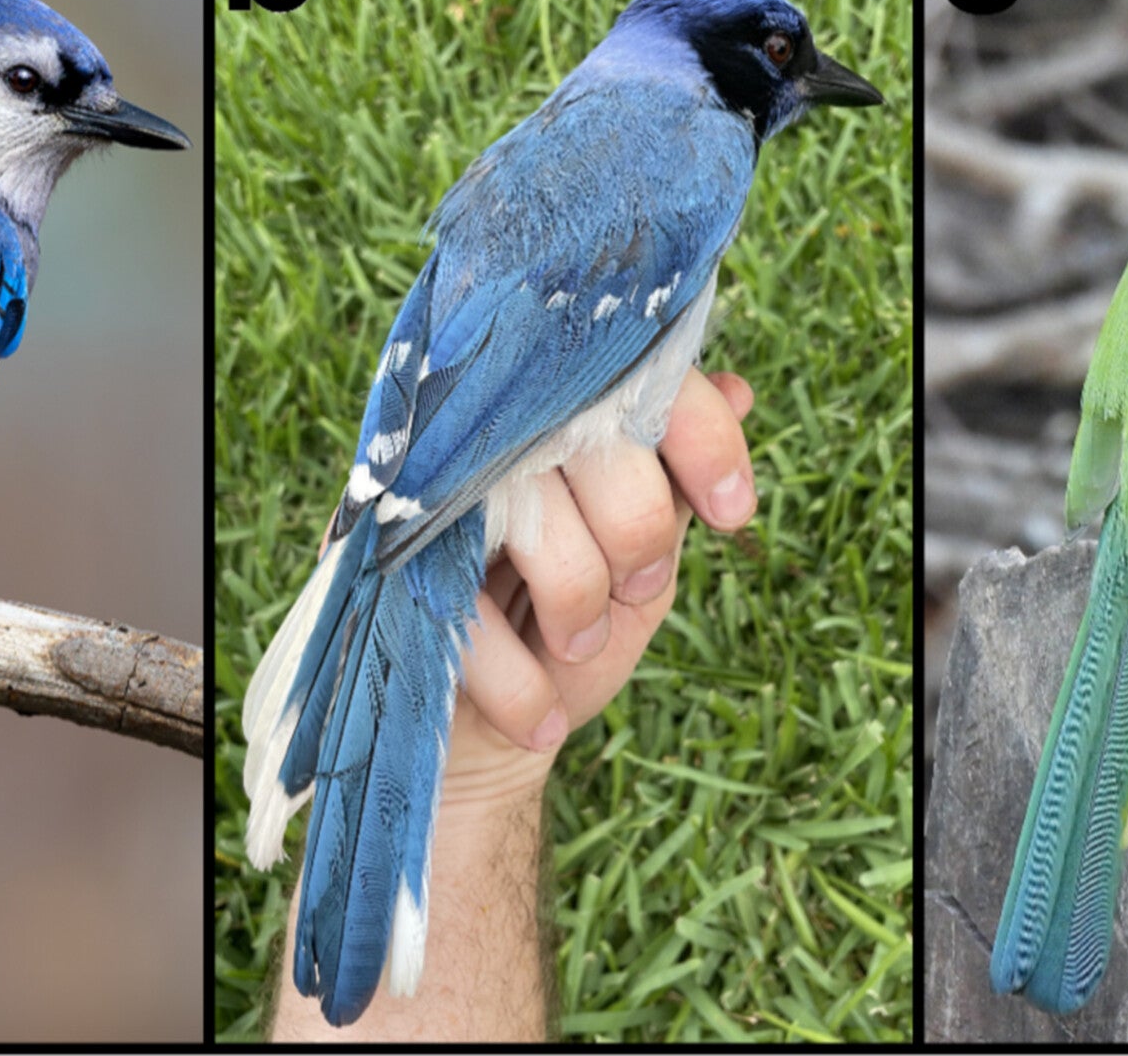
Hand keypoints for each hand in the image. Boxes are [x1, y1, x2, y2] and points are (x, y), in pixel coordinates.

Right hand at [440, 367, 757, 807]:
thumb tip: (740, 390)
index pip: (637, 375)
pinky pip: (471, 613)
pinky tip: (542, 721)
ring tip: (575, 646)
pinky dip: (523, 685)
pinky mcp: (386, 574)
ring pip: (537, 516)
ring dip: (578, 604)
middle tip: (632, 590)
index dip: (701, 434)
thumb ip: (671, 496)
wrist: (477, 751)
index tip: (732, 512)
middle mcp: (487, 438)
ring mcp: (431, 502)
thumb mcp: (638, 574)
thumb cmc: (561, 644)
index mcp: (552, 424)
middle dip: (637, 532)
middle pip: (594, 439)